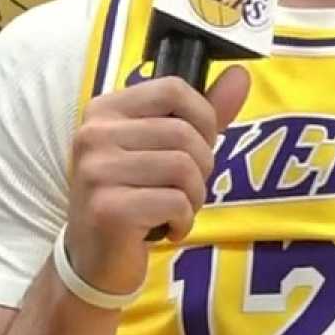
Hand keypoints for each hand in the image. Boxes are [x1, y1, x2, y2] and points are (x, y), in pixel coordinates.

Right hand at [63, 66, 249, 297]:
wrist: (94, 259)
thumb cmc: (133, 196)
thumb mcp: (162, 149)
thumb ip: (201, 114)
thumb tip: (241, 74)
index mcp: (105, 110)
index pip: (172, 89)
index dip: (202, 118)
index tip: (198, 146)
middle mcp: (94, 134)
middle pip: (183, 133)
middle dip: (201, 166)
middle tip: (185, 189)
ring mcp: (97, 171)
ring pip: (183, 168)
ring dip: (194, 196)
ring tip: (177, 209)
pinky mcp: (107, 208)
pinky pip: (175, 203)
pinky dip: (184, 220)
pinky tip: (168, 228)